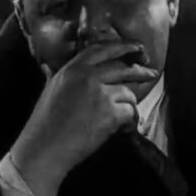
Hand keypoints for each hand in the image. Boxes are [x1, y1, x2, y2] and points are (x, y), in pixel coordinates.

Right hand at [10, 42, 158, 195]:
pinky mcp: (110, 113)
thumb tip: (48, 65)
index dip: (123, 46)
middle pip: (122, 68)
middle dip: (140, 71)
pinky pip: (129, 111)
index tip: (136, 47)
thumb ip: (56, 75)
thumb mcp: (50, 89)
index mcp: (73, 69)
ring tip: (118, 115)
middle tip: (152, 72)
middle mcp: (88, 77)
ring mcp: (101, 94)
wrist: (45, 148)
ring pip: (128, 92)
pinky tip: (119, 126)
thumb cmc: (44, 122)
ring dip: (127, 104)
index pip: (103, 49)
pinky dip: (127, 119)